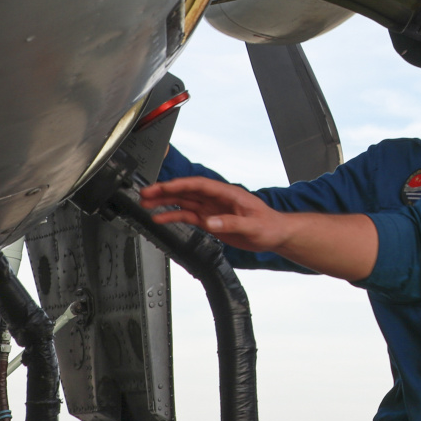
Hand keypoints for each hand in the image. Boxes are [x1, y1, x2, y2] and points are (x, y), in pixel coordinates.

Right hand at [141, 177, 291, 251]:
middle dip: (165, 191)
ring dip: (165, 202)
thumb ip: (231, 223)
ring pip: (184, 202)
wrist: (275, 235)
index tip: (163, 186)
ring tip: (145, 203)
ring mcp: (212, 209)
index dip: (180, 184)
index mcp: (228, 193)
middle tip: (145, 193)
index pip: (199, 185)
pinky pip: (188, 215)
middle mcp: (217, 199)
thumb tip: (210, 222)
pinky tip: (160, 218)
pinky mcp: (211, 220)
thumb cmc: (269, 225)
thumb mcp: (252, 225)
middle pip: (187, 191)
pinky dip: (173, 215)